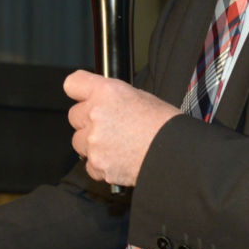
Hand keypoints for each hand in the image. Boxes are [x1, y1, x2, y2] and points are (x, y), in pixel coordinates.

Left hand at [64, 70, 179, 187]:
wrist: (175, 153)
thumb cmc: (164, 124)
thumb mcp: (138, 96)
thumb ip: (110, 97)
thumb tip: (98, 100)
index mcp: (106, 91)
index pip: (73, 84)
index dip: (79, 92)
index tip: (83, 97)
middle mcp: (95, 114)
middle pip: (74, 115)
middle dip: (87, 121)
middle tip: (110, 126)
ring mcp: (94, 141)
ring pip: (79, 141)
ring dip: (92, 143)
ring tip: (118, 144)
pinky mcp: (97, 164)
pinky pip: (89, 164)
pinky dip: (101, 164)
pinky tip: (119, 159)